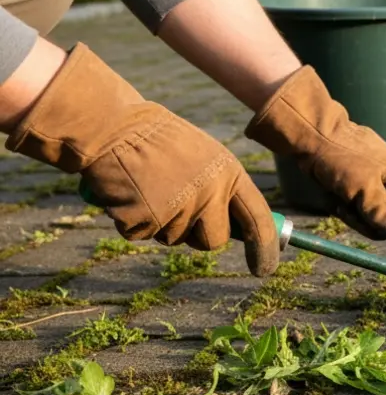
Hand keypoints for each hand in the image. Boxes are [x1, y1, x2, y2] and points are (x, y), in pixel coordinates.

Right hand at [4, 44, 278, 275]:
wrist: (112, 126)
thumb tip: (242, 230)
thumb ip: (221, 190)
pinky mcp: (146, 217)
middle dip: (197, 236)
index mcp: (229, 173)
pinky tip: (128, 192)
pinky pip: (141, 234)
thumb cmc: (158, 141)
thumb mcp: (204, 157)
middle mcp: (210, 192)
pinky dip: (131, 220)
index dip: (264, 248)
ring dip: (160, 223)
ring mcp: (179, 206)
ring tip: (147, 187)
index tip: (264, 269)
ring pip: (174, 239)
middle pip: (214, 240)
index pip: (258, 219)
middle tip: (175, 209)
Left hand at [244, 66, 385, 260]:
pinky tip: (331, 192)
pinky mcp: (354, 179)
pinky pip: (354, 204)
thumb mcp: (364, 189)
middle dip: (371, 223)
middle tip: (351, 213)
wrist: (307, 129)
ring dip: (353, 214)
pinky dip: (342, 204)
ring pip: (370, 213)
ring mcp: (373, 178)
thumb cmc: (338, 156)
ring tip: (338, 199)